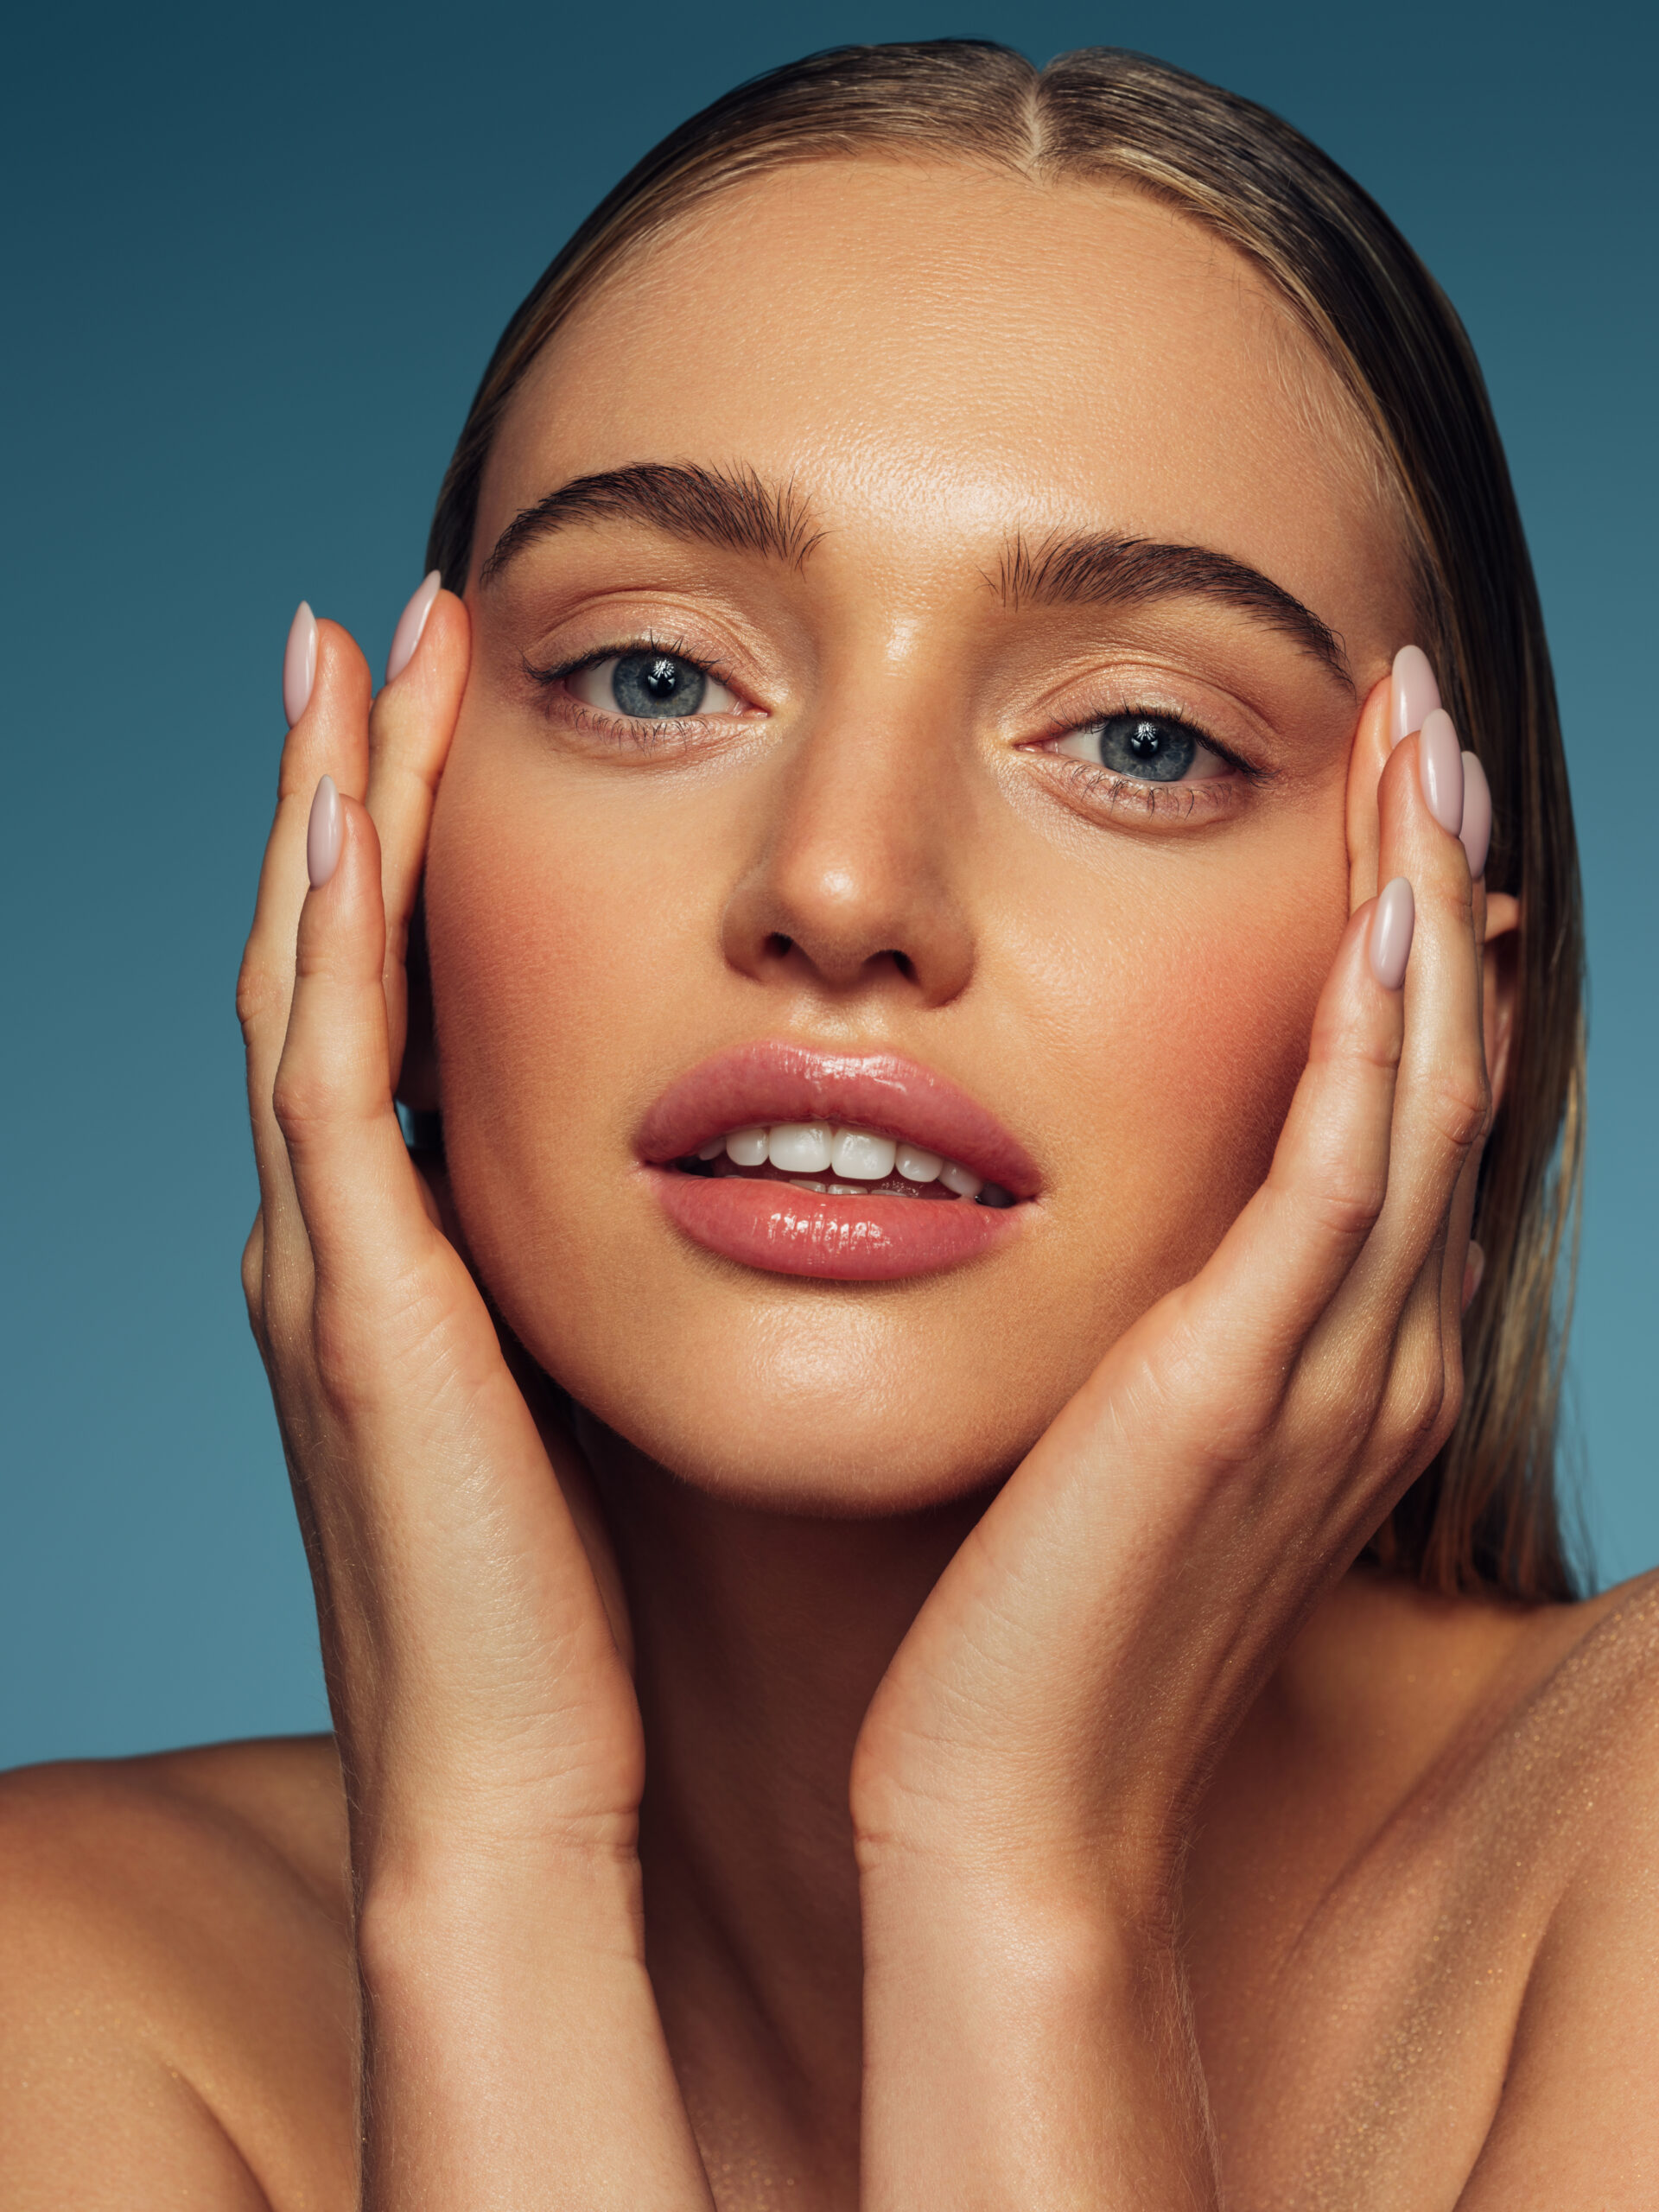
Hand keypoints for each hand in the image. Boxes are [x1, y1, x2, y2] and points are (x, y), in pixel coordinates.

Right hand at [238, 595, 708, 2206]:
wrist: (517, 1798)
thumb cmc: (586, 1626)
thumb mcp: (604, 1414)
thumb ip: (618, 1303)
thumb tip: (736, 1215)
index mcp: (419, 1265)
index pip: (403, 1013)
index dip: (414, 863)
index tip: (465, 718)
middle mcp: (348, 1236)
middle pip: (336, 956)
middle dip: (354, 786)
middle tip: (384, 624)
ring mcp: (330, 1256)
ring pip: (313, 970)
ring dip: (332, 804)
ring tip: (359, 645)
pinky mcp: (358, 1291)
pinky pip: (331, 1053)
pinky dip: (330, 909)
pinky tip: (351, 784)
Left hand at [852, 670, 1509, 2205]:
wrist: (1002, 1804)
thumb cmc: (1033, 1612)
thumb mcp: (1109, 1417)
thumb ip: (1147, 1305)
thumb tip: (1096, 1186)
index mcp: (1329, 1352)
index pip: (1396, 1097)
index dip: (1402, 932)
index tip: (1371, 786)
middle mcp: (1367, 1348)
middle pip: (1439, 1061)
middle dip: (1434, 872)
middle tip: (1415, 705)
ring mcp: (1328, 1372)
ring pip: (1420, 1090)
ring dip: (1421, 904)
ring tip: (1410, 738)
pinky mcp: (1244, 1394)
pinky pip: (1343, 1178)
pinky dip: (1376, 1034)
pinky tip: (1376, 907)